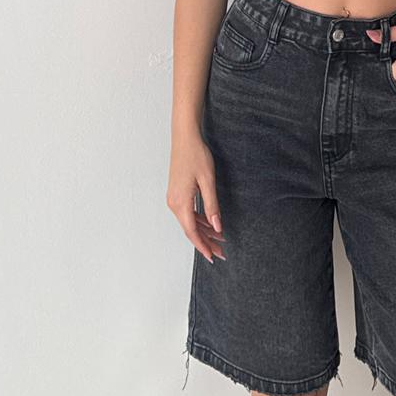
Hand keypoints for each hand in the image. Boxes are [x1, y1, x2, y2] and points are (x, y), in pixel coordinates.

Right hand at [167, 131, 226, 263]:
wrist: (184, 138)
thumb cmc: (196, 155)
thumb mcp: (208, 181)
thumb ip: (212, 206)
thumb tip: (217, 227)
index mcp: (180, 203)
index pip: (192, 232)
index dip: (203, 246)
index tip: (213, 257)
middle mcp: (174, 203)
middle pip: (190, 229)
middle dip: (206, 241)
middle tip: (221, 251)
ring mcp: (173, 198)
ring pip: (189, 222)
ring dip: (203, 231)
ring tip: (219, 239)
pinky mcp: (176, 193)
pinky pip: (187, 212)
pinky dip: (198, 220)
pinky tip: (209, 223)